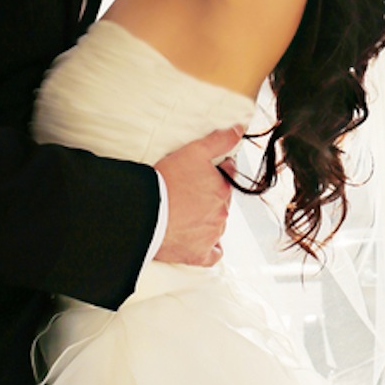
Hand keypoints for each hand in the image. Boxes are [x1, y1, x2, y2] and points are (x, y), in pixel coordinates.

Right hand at [154, 125, 244, 267]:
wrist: (144, 212)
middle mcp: (222, 213)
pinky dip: (208, 248)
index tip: (198, 175)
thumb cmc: (166, 181)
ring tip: (185, 215)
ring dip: (206, 220)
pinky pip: (212, 254)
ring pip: (216, 226)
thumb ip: (219, 140)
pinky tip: (197, 240)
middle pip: (221, 203)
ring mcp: (212, 235)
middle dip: (209, 198)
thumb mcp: (193, 151)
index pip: (227, 178)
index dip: (213, 174)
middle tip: (187, 194)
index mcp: (222, 189)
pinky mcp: (199, 254)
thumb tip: (239, 129)